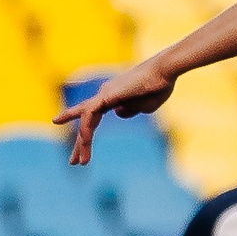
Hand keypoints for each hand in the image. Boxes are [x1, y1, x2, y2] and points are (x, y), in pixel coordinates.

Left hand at [54, 56, 175, 165]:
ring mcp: (103, 94)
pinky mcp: (105, 96)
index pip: (93, 116)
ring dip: (83, 143)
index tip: (81, 146)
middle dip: (80, 143)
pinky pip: (89, 115)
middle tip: (73, 162)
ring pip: (86, 121)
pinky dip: (85, 130)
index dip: (86, 132)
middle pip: (86, 121)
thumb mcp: (145, 106)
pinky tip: (84, 141)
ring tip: (81, 162)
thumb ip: (130, 110)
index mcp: (113, 97)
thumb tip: (118, 113)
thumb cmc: (158, 87)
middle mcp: (104, 94)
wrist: (163, 72)